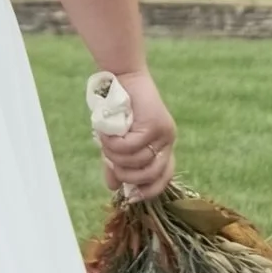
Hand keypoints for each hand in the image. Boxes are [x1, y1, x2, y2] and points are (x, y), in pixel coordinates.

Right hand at [96, 68, 175, 199]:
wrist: (121, 76)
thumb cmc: (117, 107)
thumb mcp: (116, 140)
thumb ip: (116, 162)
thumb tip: (113, 187)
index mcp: (162, 147)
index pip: (164, 178)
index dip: (148, 191)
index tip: (130, 196)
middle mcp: (167, 142)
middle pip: (151, 175)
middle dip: (126, 175)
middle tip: (109, 161)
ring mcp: (164, 134)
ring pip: (138, 162)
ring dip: (115, 156)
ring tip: (104, 142)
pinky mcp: (154, 125)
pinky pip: (130, 146)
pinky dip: (113, 144)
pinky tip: (105, 135)